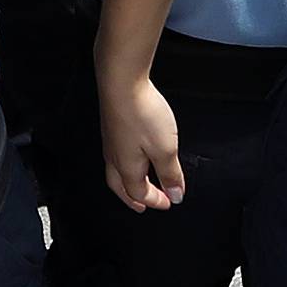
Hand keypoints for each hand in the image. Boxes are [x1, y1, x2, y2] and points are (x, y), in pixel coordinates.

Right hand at [99, 73, 184, 212]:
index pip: (140, 194)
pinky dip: (124, 165)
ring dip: (126, 183)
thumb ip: (170, 174)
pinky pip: (115, 156)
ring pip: (115, 172)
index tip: (169, 202)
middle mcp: (114, 158)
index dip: (156, 201)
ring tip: (136, 184)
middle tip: (143, 205)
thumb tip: (175, 195)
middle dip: (132, 199)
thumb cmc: (141, 114)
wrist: (121, 82)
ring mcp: (111, 142)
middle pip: (121, 187)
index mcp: (127, 169)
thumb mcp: (165, 148)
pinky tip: (132, 155)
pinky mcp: (111, 127)